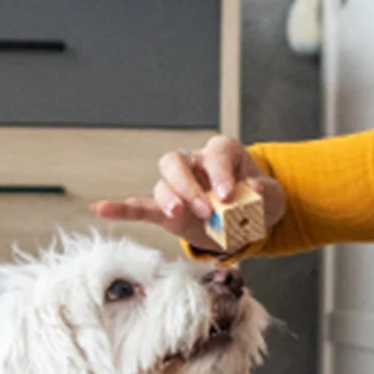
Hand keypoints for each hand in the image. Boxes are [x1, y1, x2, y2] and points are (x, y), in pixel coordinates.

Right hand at [91, 135, 286, 253]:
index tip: (227, 196)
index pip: (215, 154)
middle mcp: (195, 165)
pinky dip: (122, 209)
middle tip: (205, 209)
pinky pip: (141, 206)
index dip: (219, 172)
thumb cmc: (259, 200)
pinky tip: (102, 209)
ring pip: (162, 183)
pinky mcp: (168, 212)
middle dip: (187, 185)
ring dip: (170, 199)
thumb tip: (249, 191)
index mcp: (222, 153)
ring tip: (182, 214)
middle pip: (176, 162)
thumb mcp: (272, 197)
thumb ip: (264, 193)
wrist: (251, 220)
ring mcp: (178, 187)